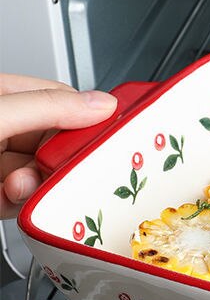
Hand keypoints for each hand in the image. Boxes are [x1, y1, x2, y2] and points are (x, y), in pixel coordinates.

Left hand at [1, 74, 116, 218]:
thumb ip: (47, 107)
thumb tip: (102, 104)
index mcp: (3, 94)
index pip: (61, 99)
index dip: (87, 119)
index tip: (108, 137)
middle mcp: (2, 126)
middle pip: (56, 143)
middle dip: (60, 162)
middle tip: (62, 169)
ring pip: (42, 175)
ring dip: (39, 187)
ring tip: (19, 186)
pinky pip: (23, 201)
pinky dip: (23, 205)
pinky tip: (8, 198)